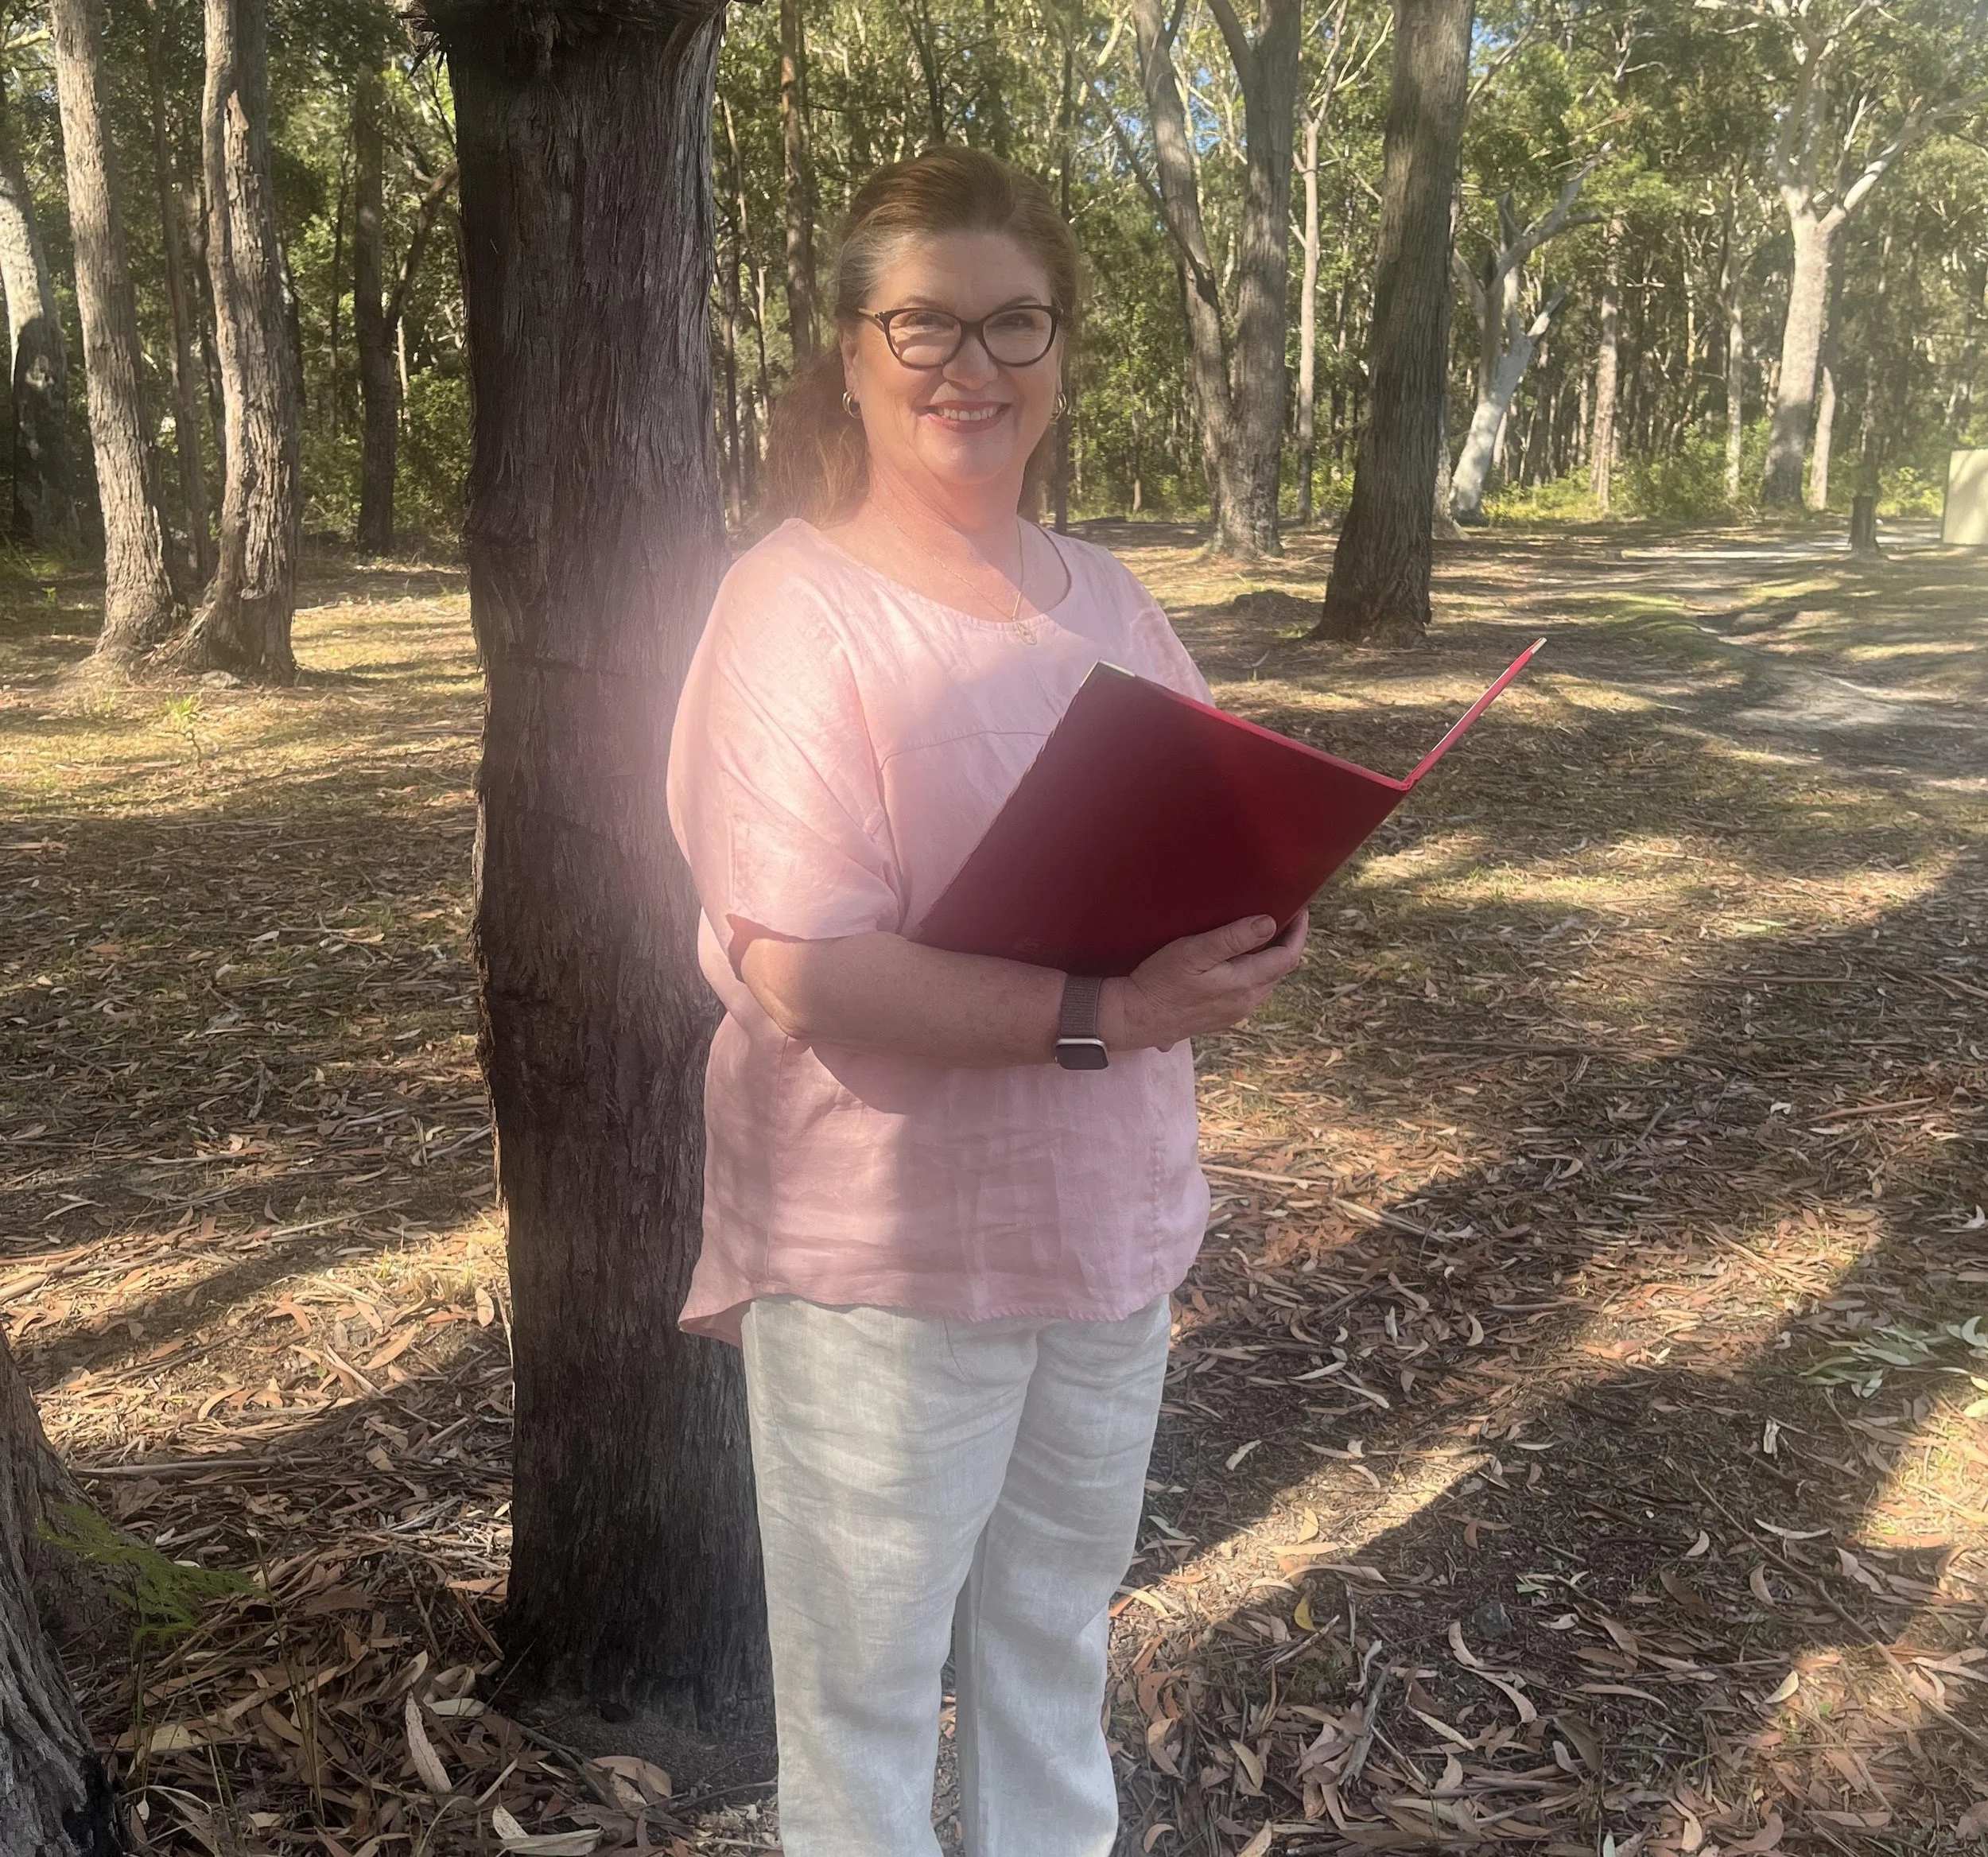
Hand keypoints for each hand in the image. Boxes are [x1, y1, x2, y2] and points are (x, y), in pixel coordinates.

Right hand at [1104, 910, 1308, 1051]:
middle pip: (1279, 970)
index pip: (1288, 957)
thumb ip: (1233, 938)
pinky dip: (1254, 972)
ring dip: (1269, 958)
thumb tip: (1269, 923)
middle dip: (1286, 943)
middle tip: (1284, 915)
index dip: (1298, 932)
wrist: (1134, 1017)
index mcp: (1245, 984)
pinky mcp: (1221, 1017)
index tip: (1300, 909)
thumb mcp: (1194, 952)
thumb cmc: (1160, 981)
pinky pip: (1249, 992)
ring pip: (1265, 982)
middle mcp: (1246, 1002)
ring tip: (1262, 934)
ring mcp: (1234, 1013)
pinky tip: (1238, 961)